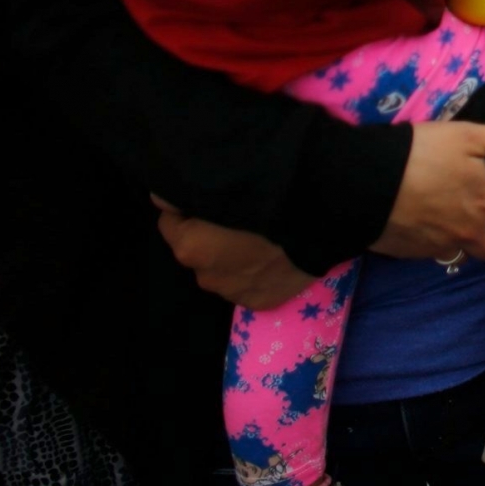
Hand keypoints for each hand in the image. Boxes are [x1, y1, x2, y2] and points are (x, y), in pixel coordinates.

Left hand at [154, 197, 314, 309]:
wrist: (324, 223)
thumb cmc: (272, 197)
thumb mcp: (227, 184)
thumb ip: (187, 191)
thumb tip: (160, 196)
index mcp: (191, 246)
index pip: (170, 220)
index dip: (187, 206)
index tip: (210, 197)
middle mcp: (205, 275)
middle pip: (197, 247)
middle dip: (210, 232)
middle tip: (239, 213)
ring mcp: (233, 293)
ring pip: (222, 267)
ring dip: (233, 252)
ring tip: (261, 233)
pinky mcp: (260, 302)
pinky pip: (247, 282)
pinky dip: (255, 269)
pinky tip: (275, 252)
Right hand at [371, 121, 484, 261]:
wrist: (366, 179)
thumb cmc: (422, 151)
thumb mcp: (471, 135)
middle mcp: (470, 231)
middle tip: (469, 208)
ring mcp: (442, 246)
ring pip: (464, 254)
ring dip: (461, 241)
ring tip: (444, 215)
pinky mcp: (414, 255)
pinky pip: (434, 256)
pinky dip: (433, 243)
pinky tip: (420, 221)